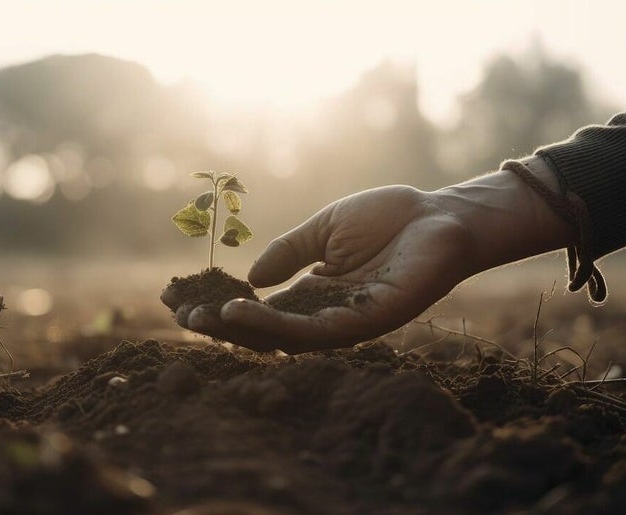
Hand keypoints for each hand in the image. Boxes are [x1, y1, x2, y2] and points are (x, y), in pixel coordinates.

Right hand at [162, 161, 574, 353]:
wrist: (442, 216)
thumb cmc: (390, 217)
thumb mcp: (323, 229)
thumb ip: (288, 252)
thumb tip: (249, 279)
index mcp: (314, 292)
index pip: (260, 309)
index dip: (222, 308)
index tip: (184, 300)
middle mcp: (324, 314)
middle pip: (264, 331)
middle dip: (221, 327)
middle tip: (183, 316)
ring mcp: (343, 323)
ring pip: (280, 338)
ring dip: (240, 330)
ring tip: (204, 317)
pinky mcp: (362, 324)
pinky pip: (309, 332)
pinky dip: (271, 326)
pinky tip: (239, 314)